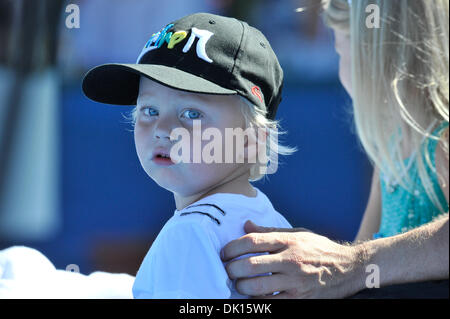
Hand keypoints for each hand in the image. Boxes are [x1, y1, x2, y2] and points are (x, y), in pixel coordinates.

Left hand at [221, 221, 366, 297]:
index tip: (224, 253)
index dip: (232, 247)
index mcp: (288, 241)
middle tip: (227, 270)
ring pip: (257, 287)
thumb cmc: (320, 248)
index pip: (253, 241)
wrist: (350, 268)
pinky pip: (271, 302)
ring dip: (241, 287)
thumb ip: (270, 231)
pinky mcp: (300, 299)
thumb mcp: (297, 233)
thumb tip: (246, 225)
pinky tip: (253, 296)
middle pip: (251, 265)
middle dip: (232, 269)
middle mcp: (290, 260)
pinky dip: (258, 300)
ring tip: (238, 284)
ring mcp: (295, 282)